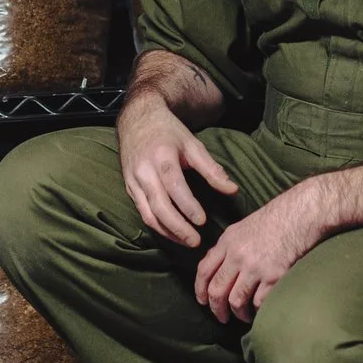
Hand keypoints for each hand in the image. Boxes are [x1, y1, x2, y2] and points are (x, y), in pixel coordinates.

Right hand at [117, 92, 237, 246]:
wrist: (137, 120)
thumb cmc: (168, 132)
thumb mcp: (192, 145)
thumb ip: (211, 169)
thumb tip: (232, 190)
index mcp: (161, 157)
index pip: (174, 186)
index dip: (188, 206)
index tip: (202, 221)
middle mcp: (144, 171)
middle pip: (159, 206)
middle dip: (178, 227)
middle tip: (196, 241)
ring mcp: (133, 182)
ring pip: (148, 214)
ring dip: (167, 232)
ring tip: (187, 242)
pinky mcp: (129, 188)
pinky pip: (142, 213)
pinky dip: (158, 227)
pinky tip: (173, 233)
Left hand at [194, 183, 327, 323]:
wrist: (300, 215)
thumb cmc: (274, 220)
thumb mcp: (241, 228)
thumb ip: (226, 247)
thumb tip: (214, 267)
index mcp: (227, 242)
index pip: (204, 271)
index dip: (200, 290)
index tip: (203, 301)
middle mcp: (237, 255)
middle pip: (217, 290)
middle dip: (216, 309)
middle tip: (222, 317)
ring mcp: (255, 267)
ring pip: (236, 300)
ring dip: (238, 313)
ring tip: (243, 316)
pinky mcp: (274, 276)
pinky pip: (259, 302)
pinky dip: (258, 310)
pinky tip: (260, 309)